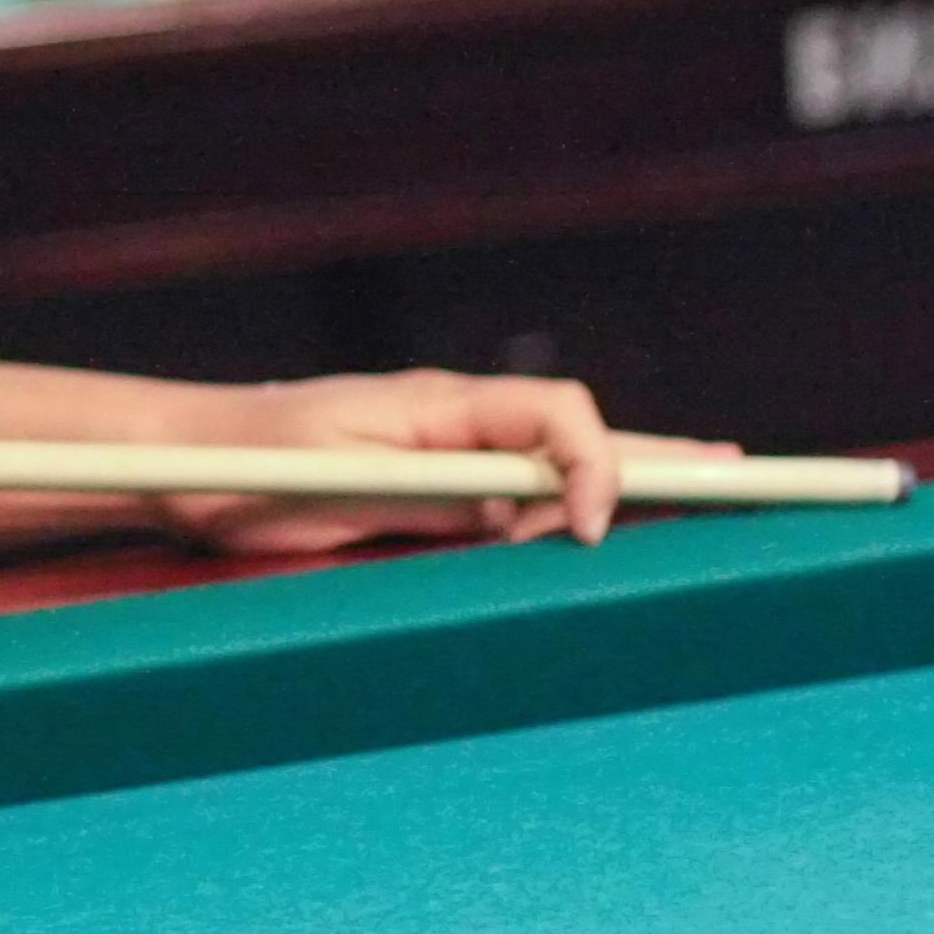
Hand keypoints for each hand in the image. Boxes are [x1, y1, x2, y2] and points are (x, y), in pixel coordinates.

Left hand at [158, 367, 737, 552]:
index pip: (557, 415)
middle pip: (582, 434)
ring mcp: (449, 457)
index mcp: (443, 405)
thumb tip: (529, 509)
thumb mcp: (342, 474)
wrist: (186, 459)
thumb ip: (436, 489)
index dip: (593, 464)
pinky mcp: (429, 494)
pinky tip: (606, 518)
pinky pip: (518, 496)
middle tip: (746, 472)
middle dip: (662, 454)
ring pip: (559, 463)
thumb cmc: (249, 462)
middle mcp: (458, 424)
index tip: (589, 528)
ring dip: (629, 477)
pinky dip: (573, 501)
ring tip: (714, 478)